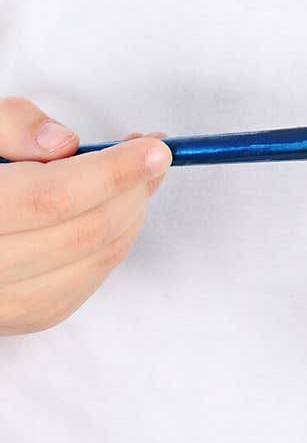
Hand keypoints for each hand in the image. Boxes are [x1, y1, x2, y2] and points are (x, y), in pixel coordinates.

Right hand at [0, 95, 172, 335]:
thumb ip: (13, 126)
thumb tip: (64, 143)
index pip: (51, 198)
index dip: (111, 172)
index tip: (155, 148)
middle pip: (83, 233)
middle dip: (131, 190)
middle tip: (150, 155)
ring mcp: (4, 303)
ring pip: (94, 262)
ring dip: (130, 216)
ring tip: (135, 178)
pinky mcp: (23, 317)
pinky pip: (88, 283)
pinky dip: (113, 243)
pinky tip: (112, 211)